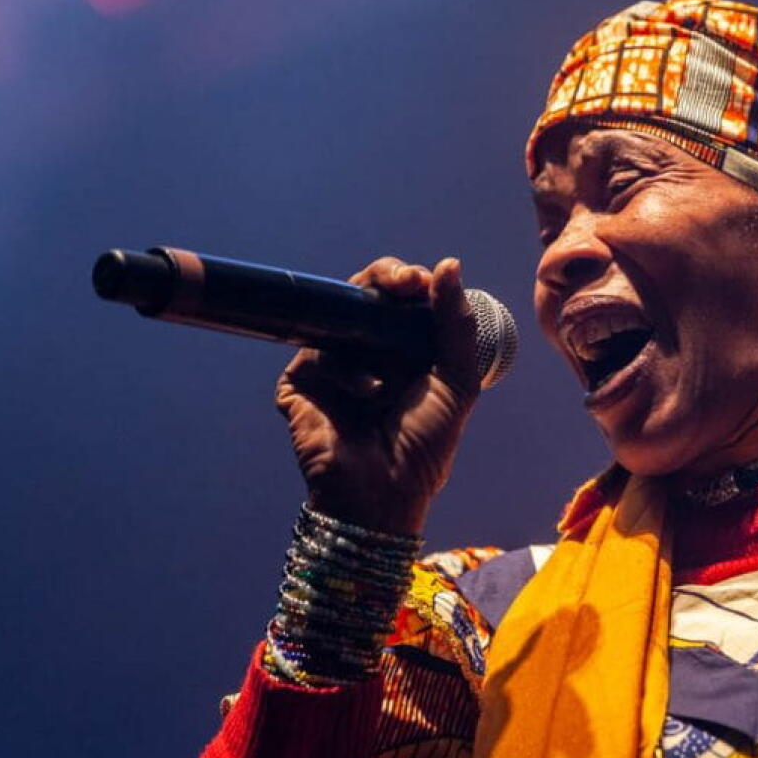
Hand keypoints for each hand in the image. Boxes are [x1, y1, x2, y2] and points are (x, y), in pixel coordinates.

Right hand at [275, 256, 479, 536]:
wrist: (384, 492)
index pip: (400, 298)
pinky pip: (315, 354)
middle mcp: (366, 351)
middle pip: (364, 295)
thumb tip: (449, 265)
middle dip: (383, 279)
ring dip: (365, 328)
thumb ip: (456, 324)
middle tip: (401, 282)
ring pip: (336, 316)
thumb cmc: (425, 444)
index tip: (420, 279)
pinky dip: (344, 370)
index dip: (408, 280)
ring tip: (391, 363)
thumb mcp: (456, 379)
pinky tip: (368, 394)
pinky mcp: (300, 382)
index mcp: (404, 348)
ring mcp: (330, 364)